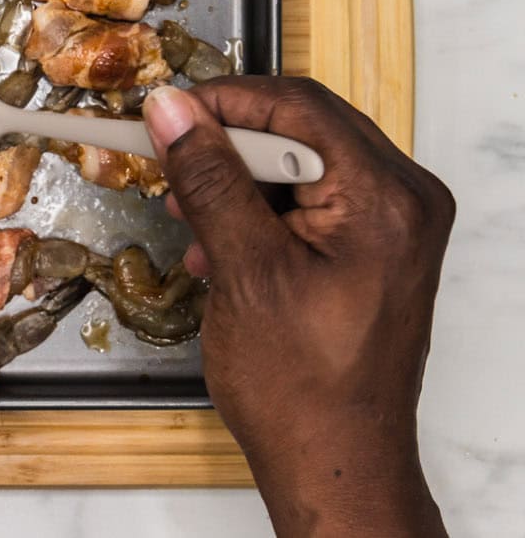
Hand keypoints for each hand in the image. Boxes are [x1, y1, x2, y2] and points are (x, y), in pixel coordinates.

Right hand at [142, 78, 452, 537]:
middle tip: (169, 167)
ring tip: (190, 220)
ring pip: (299, 162)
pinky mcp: (374, 247)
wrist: (333, 462)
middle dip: (227, 146)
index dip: (221, 103)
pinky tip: (217, 247)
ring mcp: (393, 225)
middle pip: (302, 129)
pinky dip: (257, 211)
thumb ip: (209, 179)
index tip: (161, 115)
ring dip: (236, 182)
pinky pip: (309, 199)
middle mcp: (403, 200)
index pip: (297, 107)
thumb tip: (171, 111)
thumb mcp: (243, 270)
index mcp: (386, 199)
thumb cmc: (300, 386)